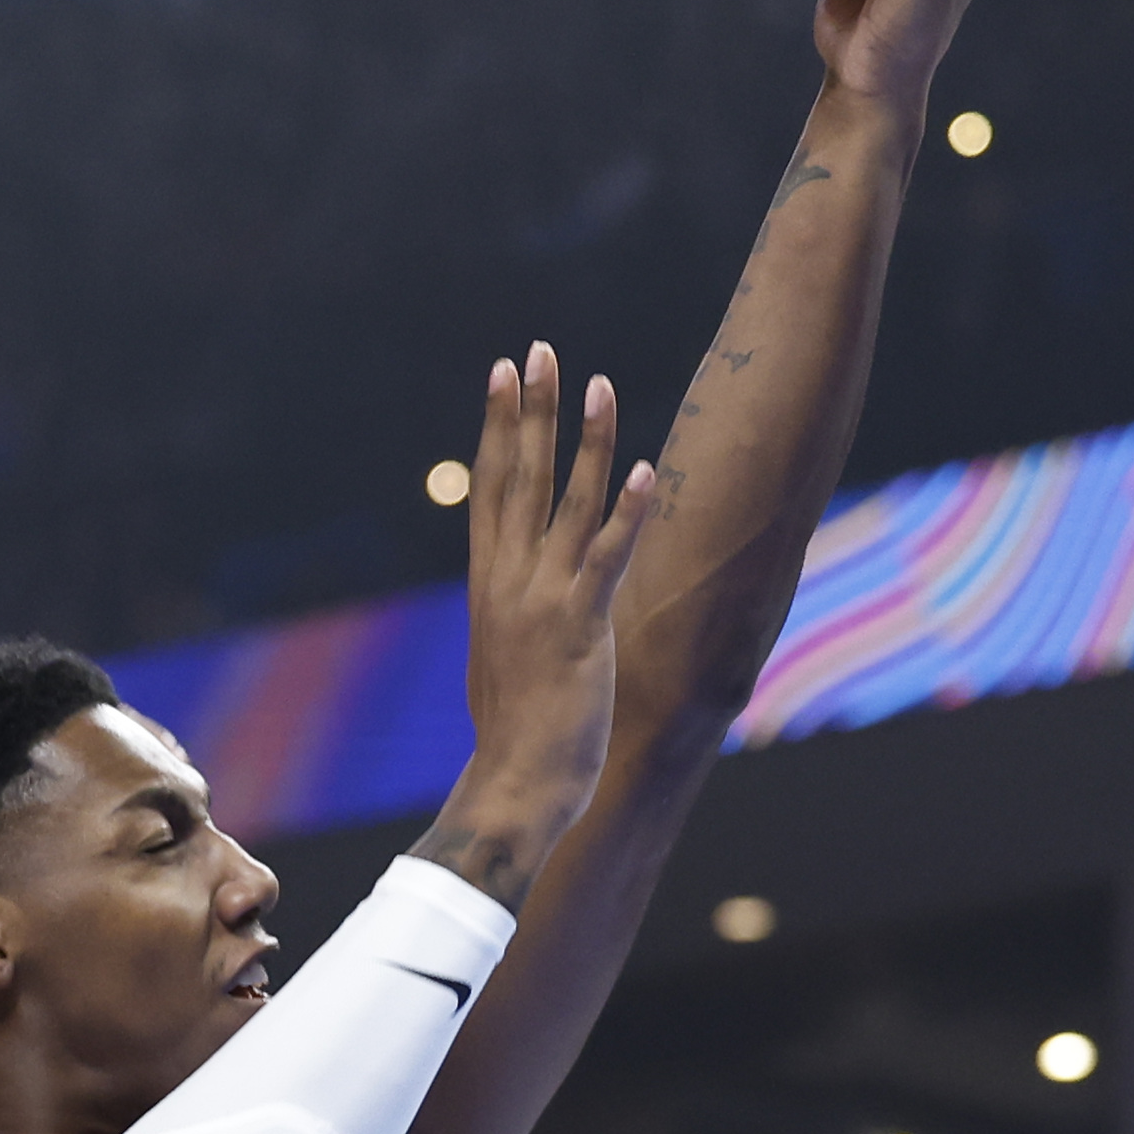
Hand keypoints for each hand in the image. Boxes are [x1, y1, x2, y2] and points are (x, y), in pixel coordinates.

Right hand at [417, 343, 651, 911]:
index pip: (491, 487)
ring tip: (599, 383)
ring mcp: (542, 600)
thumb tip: (518, 604)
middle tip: (535, 350)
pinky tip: (645, 469)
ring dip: (585, 440)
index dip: (497, 426)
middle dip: (528, 409)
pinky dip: (627, 512)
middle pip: (518, 477)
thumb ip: (514, 617)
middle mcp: (507, 581)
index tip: (501, 373)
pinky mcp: (579, 626)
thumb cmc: (516, 735)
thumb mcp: (505, 660)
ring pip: (566, 503)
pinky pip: (607, 556)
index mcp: (488, 584)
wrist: (516, 783)